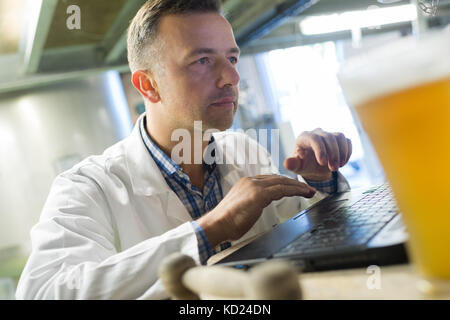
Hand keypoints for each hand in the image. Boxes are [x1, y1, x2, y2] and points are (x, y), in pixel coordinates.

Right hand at [197, 174, 315, 246]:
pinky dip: (294, 191)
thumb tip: (256, 209)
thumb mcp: (242, 209)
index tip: (294, 188)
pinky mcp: (259, 194)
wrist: (217, 225)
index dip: (284, 183)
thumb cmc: (227, 223)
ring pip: (282, 182)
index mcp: (245, 183)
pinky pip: (282, 189)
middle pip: (278, 178)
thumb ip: (251, 204)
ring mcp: (254, 186)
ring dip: (298, 186)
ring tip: (309, 191)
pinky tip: (302, 194)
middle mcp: (250, 181)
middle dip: (294, 183)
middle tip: (307, 189)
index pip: (269, 180)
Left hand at [284, 128, 351, 181]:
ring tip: (338, 166)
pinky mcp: (338, 139)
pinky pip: (346, 141)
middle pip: (328, 137)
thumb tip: (287, 163)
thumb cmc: (303, 165)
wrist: (314, 167)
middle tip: (333, 169)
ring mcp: (328, 134)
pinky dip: (347, 152)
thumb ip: (292, 164)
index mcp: (304, 137)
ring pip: (339, 137)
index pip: (314, 139)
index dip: (320, 150)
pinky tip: (343, 163)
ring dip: (341, 153)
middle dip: (333, 154)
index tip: (323, 163)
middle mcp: (316, 133)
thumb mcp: (297, 167)